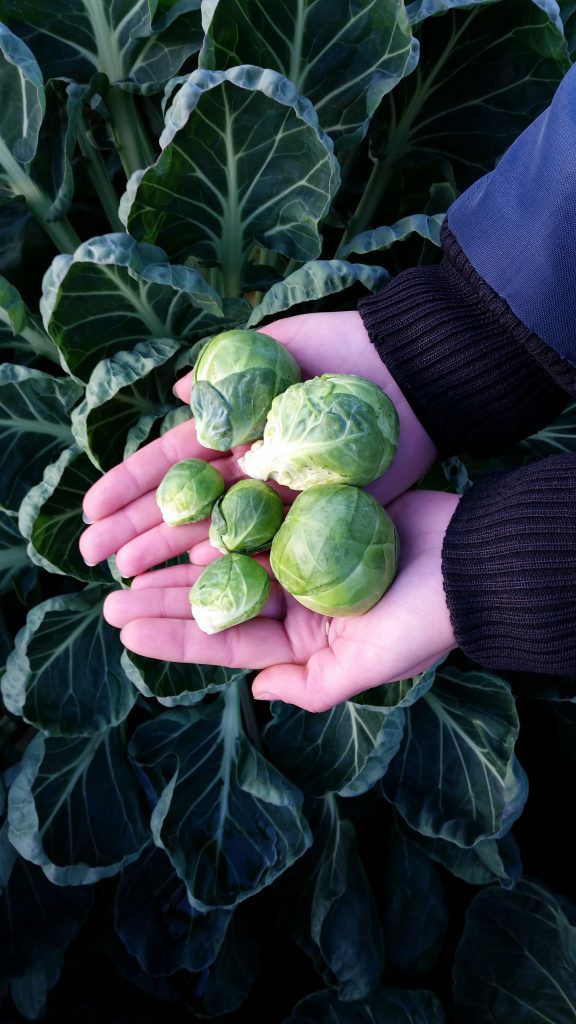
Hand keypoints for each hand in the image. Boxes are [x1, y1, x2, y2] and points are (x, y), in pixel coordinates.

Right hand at [80, 311, 436, 575]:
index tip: (91, 510)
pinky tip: (194, 582)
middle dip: (136, 530)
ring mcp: (281, 498)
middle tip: (92, 557)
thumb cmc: (345, 348)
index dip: (129, 485)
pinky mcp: (317, 518)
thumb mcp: (279, 345)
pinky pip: (268, 547)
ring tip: (127, 581)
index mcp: (236, 426)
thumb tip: (177, 391)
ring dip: (171, 557)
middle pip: (184, 506)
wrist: (412, 371)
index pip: (170, 462)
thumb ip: (227, 372)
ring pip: (216, 533)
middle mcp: (251, 468)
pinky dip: (232, 564)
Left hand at [102, 490, 458, 711]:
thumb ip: (313, 686)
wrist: (474, 557)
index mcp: (306, 641)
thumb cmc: (428, 617)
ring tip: (129, 563)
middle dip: (164, 601)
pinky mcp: (313, 517)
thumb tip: (257, 693)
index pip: (227, 643)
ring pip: (226, 560)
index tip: (125, 631)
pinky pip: (254, 517)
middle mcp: (298, 602)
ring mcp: (304, 559)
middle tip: (110, 598)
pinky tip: (180, 517)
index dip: (174, 639)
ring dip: (180, 561)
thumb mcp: (372, 667)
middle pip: (218, 601)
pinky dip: (220, 517)